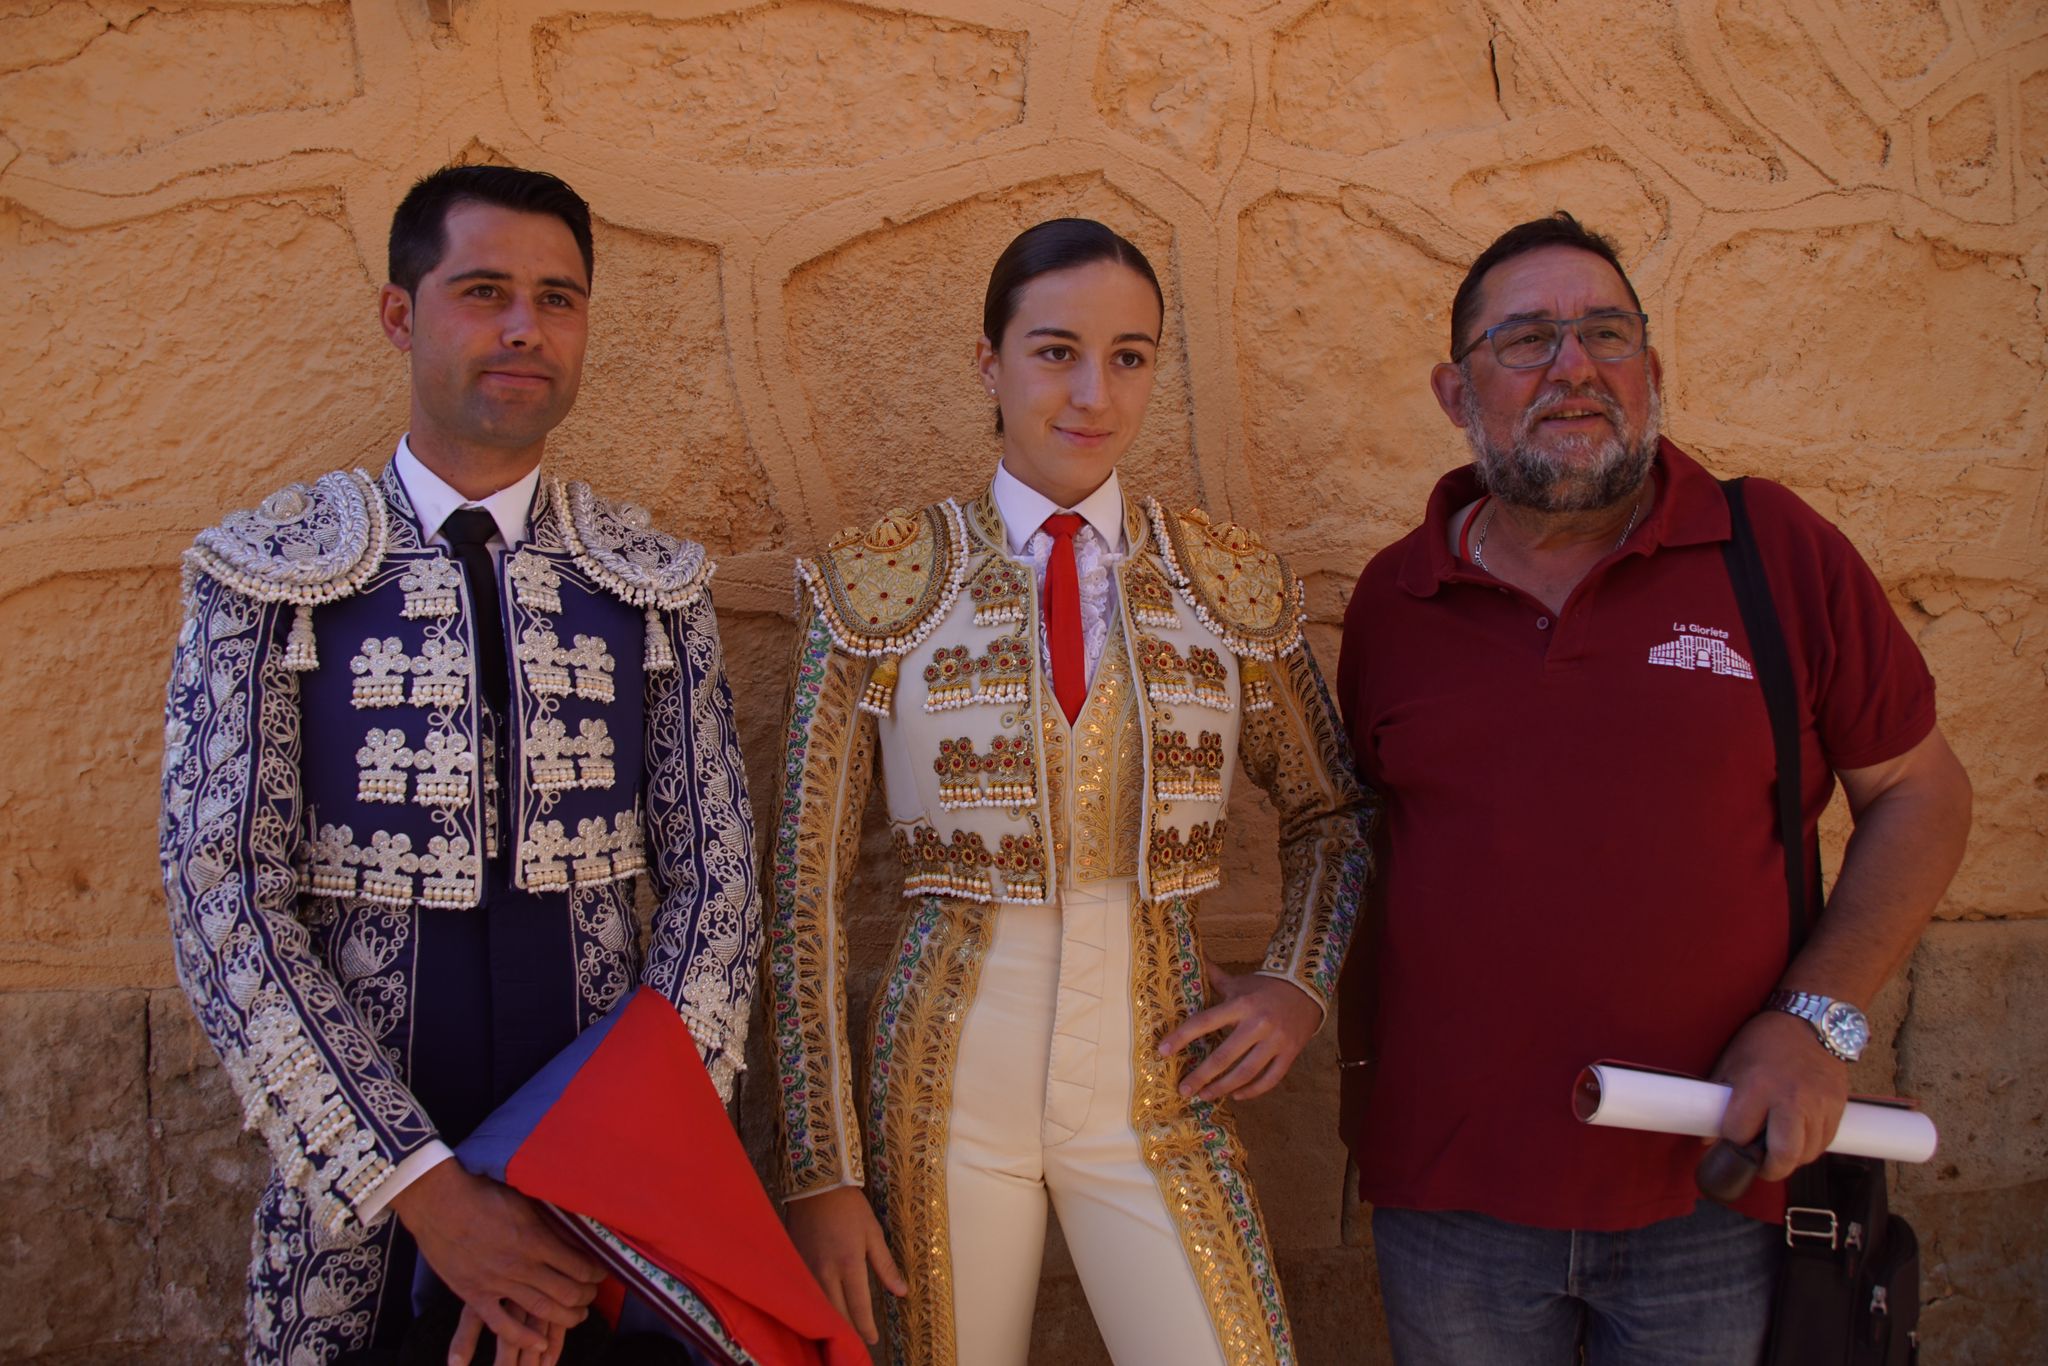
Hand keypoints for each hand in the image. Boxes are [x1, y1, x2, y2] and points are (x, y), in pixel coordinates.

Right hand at [391, 1160, 604, 1355]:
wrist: (437, 1202)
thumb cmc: (482, 1193)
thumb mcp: (525, 1199)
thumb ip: (549, 1221)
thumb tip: (577, 1230)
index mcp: (536, 1239)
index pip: (579, 1266)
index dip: (596, 1273)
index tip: (601, 1273)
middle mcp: (521, 1266)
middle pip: (567, 1292)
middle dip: (587, 1297)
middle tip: (592, 1295)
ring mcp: (497, 1284)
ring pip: (542, 1311)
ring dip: (567, 1317)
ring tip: (577, 1315)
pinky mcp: (475, 1296)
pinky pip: (502, 1326)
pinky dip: (524, 1338)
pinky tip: (540, 1343)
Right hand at [785, 1185, 906, 1344]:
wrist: (816, 1185)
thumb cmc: (849, 1207)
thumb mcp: (873, 1233)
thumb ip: (885, 1266)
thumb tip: (901, 1292)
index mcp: (849, 1264)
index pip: (859, 1306)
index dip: (866, 1327)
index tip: (872, 1339)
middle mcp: (826, 1271)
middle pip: (837, 1312)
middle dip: (848, 1330)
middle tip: (858, 1341)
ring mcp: (807, 1268)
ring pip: (819, 1305)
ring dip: (831, 1320)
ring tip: (842, 1331)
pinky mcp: (796, 1262)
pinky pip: (806, 1291)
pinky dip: (816, 1304)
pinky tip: (822, 1310)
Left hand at [1155, 961, 1321, 1102]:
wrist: (1307, 988)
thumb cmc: (1265, 987)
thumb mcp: (1238, 982)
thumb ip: (1212, 976)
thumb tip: (1188, 957)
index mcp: (1241, 1005)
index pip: (1204, 1022)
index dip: (1181, 1037)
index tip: (1163, 1051)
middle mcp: (1258, 1024)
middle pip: (1223, 1056)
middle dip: (1200, 1076)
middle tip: (1183, 1090)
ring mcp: (1276, 1042)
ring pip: (1245, 1073)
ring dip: (1222, 1088)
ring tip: (1205, 1096)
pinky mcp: (1290, 1054)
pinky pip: (1270, 1079)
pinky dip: (1252, 1091)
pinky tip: (1236, 1095)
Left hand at [1710, 1009, 1850, 1181]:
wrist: (1811, 1022)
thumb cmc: (1767, 1040)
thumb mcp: (1732, 1061)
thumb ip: (1718, 1099)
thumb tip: (1707, 1138)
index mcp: (1758, 1086)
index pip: (1738, 1133)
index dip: (1730, 1142)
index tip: (1730, 1142)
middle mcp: (1790, 1099)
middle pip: (1783, 1156)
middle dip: (1768, 1169)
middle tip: (1759, 1166)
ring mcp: (1818, 1105)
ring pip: (1806, 1154)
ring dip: (1790, 1158)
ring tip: (1778, 1147)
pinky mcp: (1837, 1108)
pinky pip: (1824, 1142)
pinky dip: (1810, 1146)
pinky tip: (1797, 1136)